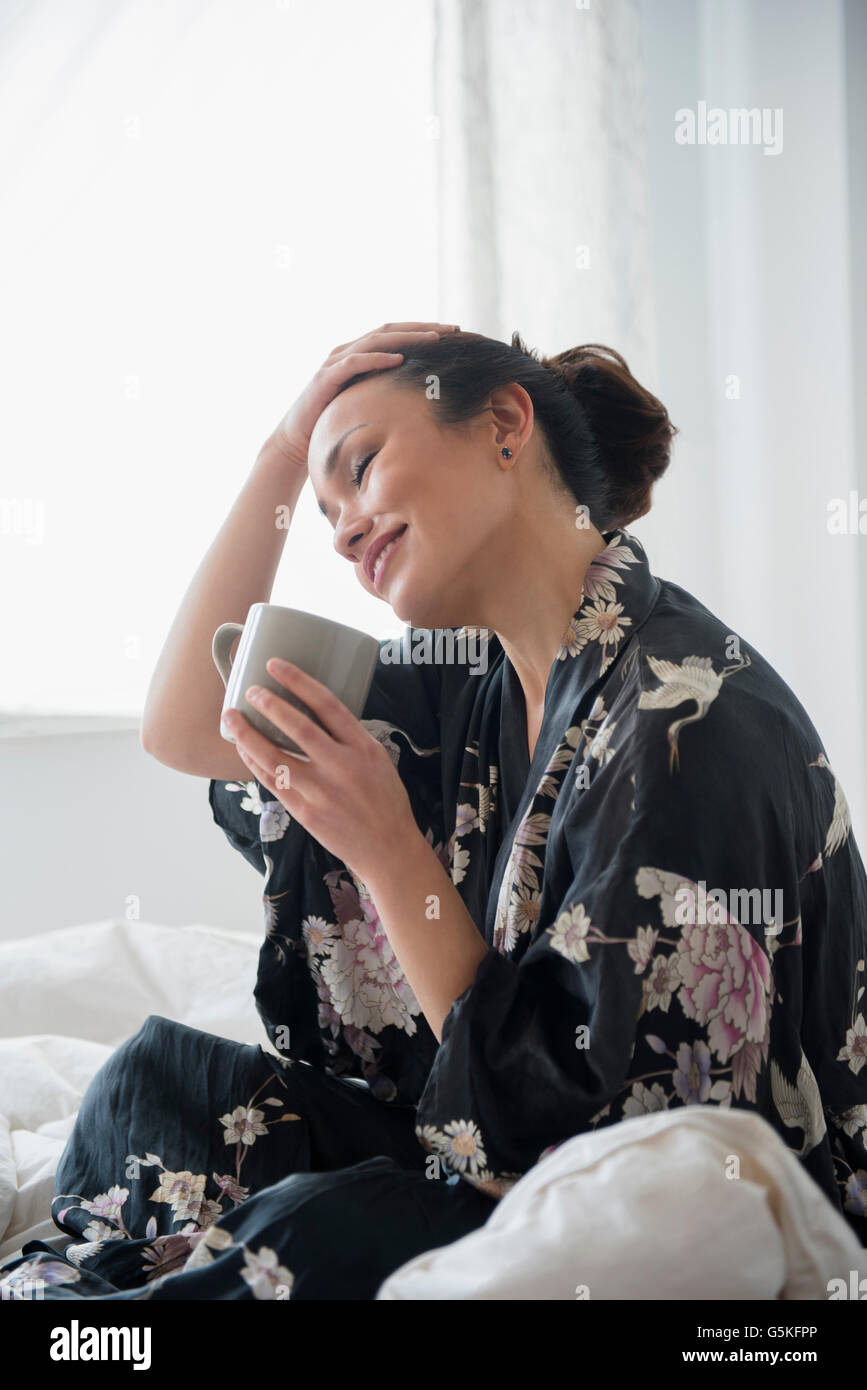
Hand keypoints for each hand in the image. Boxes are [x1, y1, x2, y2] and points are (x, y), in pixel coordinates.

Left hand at [224, 657, 419, 880]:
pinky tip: (243, 750)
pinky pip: (273, 783)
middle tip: (251, 690)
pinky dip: (254, 764)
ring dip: (248, 735)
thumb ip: (349, 738)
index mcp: (363, 747)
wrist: (388, 849)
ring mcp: (322, 791)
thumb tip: (315, 715)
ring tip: (231, 718)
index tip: (277, 665)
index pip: (327, 705)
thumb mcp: (377, 759)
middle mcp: (342, 766)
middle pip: (298, 727)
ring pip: (275, 757)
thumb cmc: (385, 801)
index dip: (298, 681)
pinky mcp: (306, 813)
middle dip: (269, 704)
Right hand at [265, 320, 461, 471]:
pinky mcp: (326, 377)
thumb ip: (387, 394)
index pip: (395, 335)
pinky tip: (398, 359)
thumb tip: (422, 399)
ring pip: (375, 341)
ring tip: (433, 339)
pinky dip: (376, 359)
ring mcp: (336, 362)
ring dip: (407, 338)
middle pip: (390, 331)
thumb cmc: (334, 423)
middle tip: (452, 329)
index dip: (423, 330)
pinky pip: (354, 363)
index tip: (454, 332)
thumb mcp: (367, 405)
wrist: (297, 439)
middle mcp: (348, 351)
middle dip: (423, 328)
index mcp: (360, 355)